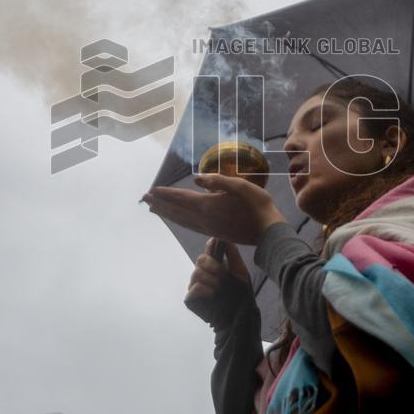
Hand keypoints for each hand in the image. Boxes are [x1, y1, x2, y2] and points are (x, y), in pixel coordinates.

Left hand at [141, 173, 285, 244]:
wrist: (269, 233)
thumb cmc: (258, 206)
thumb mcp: (241, 187)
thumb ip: (218, 181)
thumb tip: (197, 179)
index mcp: (209, 206)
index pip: (182, 198)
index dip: (166, 193)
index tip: (152, 189)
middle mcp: (204, 219)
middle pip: (176, 211)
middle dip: (160, 203)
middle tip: (144, 198)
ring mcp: (208, 228)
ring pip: (181, 220)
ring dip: (166, 213)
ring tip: (153, 208)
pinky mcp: (214, 233)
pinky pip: (189, 226)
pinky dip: (178, 221)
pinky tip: (176, 219)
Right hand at [184, 238, 253, 326]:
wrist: (237, 316)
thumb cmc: (240, 294)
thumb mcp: (240, 272)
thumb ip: (233, 255)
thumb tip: (225, 237)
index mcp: (214, 265)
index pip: (209, 249)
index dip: (211, 246)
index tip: (216, 245)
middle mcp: (203, 273)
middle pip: (200, 259)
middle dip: (213, 266)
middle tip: (222, 275)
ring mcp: (195, 285)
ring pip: (197, 273)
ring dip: (211, 280)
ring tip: (219, 288)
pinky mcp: (190, 298)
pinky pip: (194, 288)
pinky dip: (205, 290)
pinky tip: (212, 295)